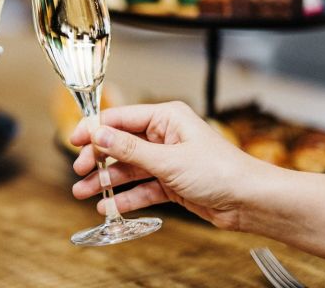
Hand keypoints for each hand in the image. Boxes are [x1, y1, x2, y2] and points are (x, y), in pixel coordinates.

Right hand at [71, 101, 271, 229]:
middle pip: (120, 144)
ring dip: (106, 181)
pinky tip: (108, 205)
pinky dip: (124, 197)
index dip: (95, 129)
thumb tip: (100, 135)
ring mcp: (167, 160)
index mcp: (166, 118)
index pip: (121, 118)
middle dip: (98, 158)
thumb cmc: (221, 172)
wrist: (250, 201)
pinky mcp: (171, 182)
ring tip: (83, 192)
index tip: (74, 140)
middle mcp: (164, 136)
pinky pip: (141, 187)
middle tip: (79, 171)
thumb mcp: (168, 160)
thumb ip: (130, 150)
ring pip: (128, 168)